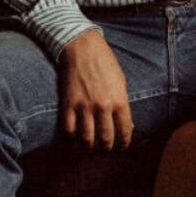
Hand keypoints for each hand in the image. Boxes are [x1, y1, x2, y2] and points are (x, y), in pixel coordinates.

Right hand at [60, 29, 133, 150]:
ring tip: (90, 146)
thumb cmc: (105, 63)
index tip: (121, 147)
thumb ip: (123, 104)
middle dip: (106, 149)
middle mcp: (103, 106)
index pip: (125, 132)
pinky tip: (76, 136)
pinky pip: (69, 130)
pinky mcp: (68, 104)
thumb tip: (127, 127)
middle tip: (105, 148)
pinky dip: (72, 138)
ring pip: (86, 140)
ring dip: (89, 147)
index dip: (124, 145)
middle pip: (105, 140)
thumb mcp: (121, 82)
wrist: (82, 47)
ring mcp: (84, 106)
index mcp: (120, 100)